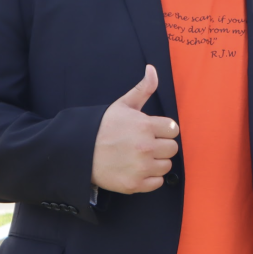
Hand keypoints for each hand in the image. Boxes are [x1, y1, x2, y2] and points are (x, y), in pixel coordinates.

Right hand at [91, 65, 179, 193]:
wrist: (79, 151)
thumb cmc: (103, 127)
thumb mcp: (123, 105)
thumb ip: (143, 89)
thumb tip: (152, 69)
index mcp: (145, 126)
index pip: (173, 129)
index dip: (164, 130)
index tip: (153, 131)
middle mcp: (146, 147)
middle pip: (172, 149)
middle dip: (162, 146)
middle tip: (146, 145)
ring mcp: (140, 168)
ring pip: (166, 166)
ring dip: (157, 162)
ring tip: (141, 157)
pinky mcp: (134, 185)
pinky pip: (157, 183)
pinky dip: (150, 179)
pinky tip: (138, 170)